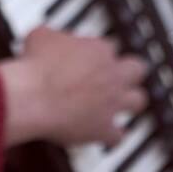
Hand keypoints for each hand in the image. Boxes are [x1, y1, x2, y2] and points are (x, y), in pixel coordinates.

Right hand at [0, 26, 147, 146]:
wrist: (34, 97)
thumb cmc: (35, 65)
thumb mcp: (42, 35)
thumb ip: (55, 36)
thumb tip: (50, 38)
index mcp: (99, 50)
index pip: (109, 48)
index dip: (98, 53)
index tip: (87, 58)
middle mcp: (112, 75)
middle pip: (138, 68)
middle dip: (130, 71)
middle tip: (118, 75)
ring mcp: (111, 102)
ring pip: (138, 100)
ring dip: (130, 101)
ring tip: (121, 103)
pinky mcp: (104, 128)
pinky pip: (118, 136)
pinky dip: (113, 135)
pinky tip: (106, 135)